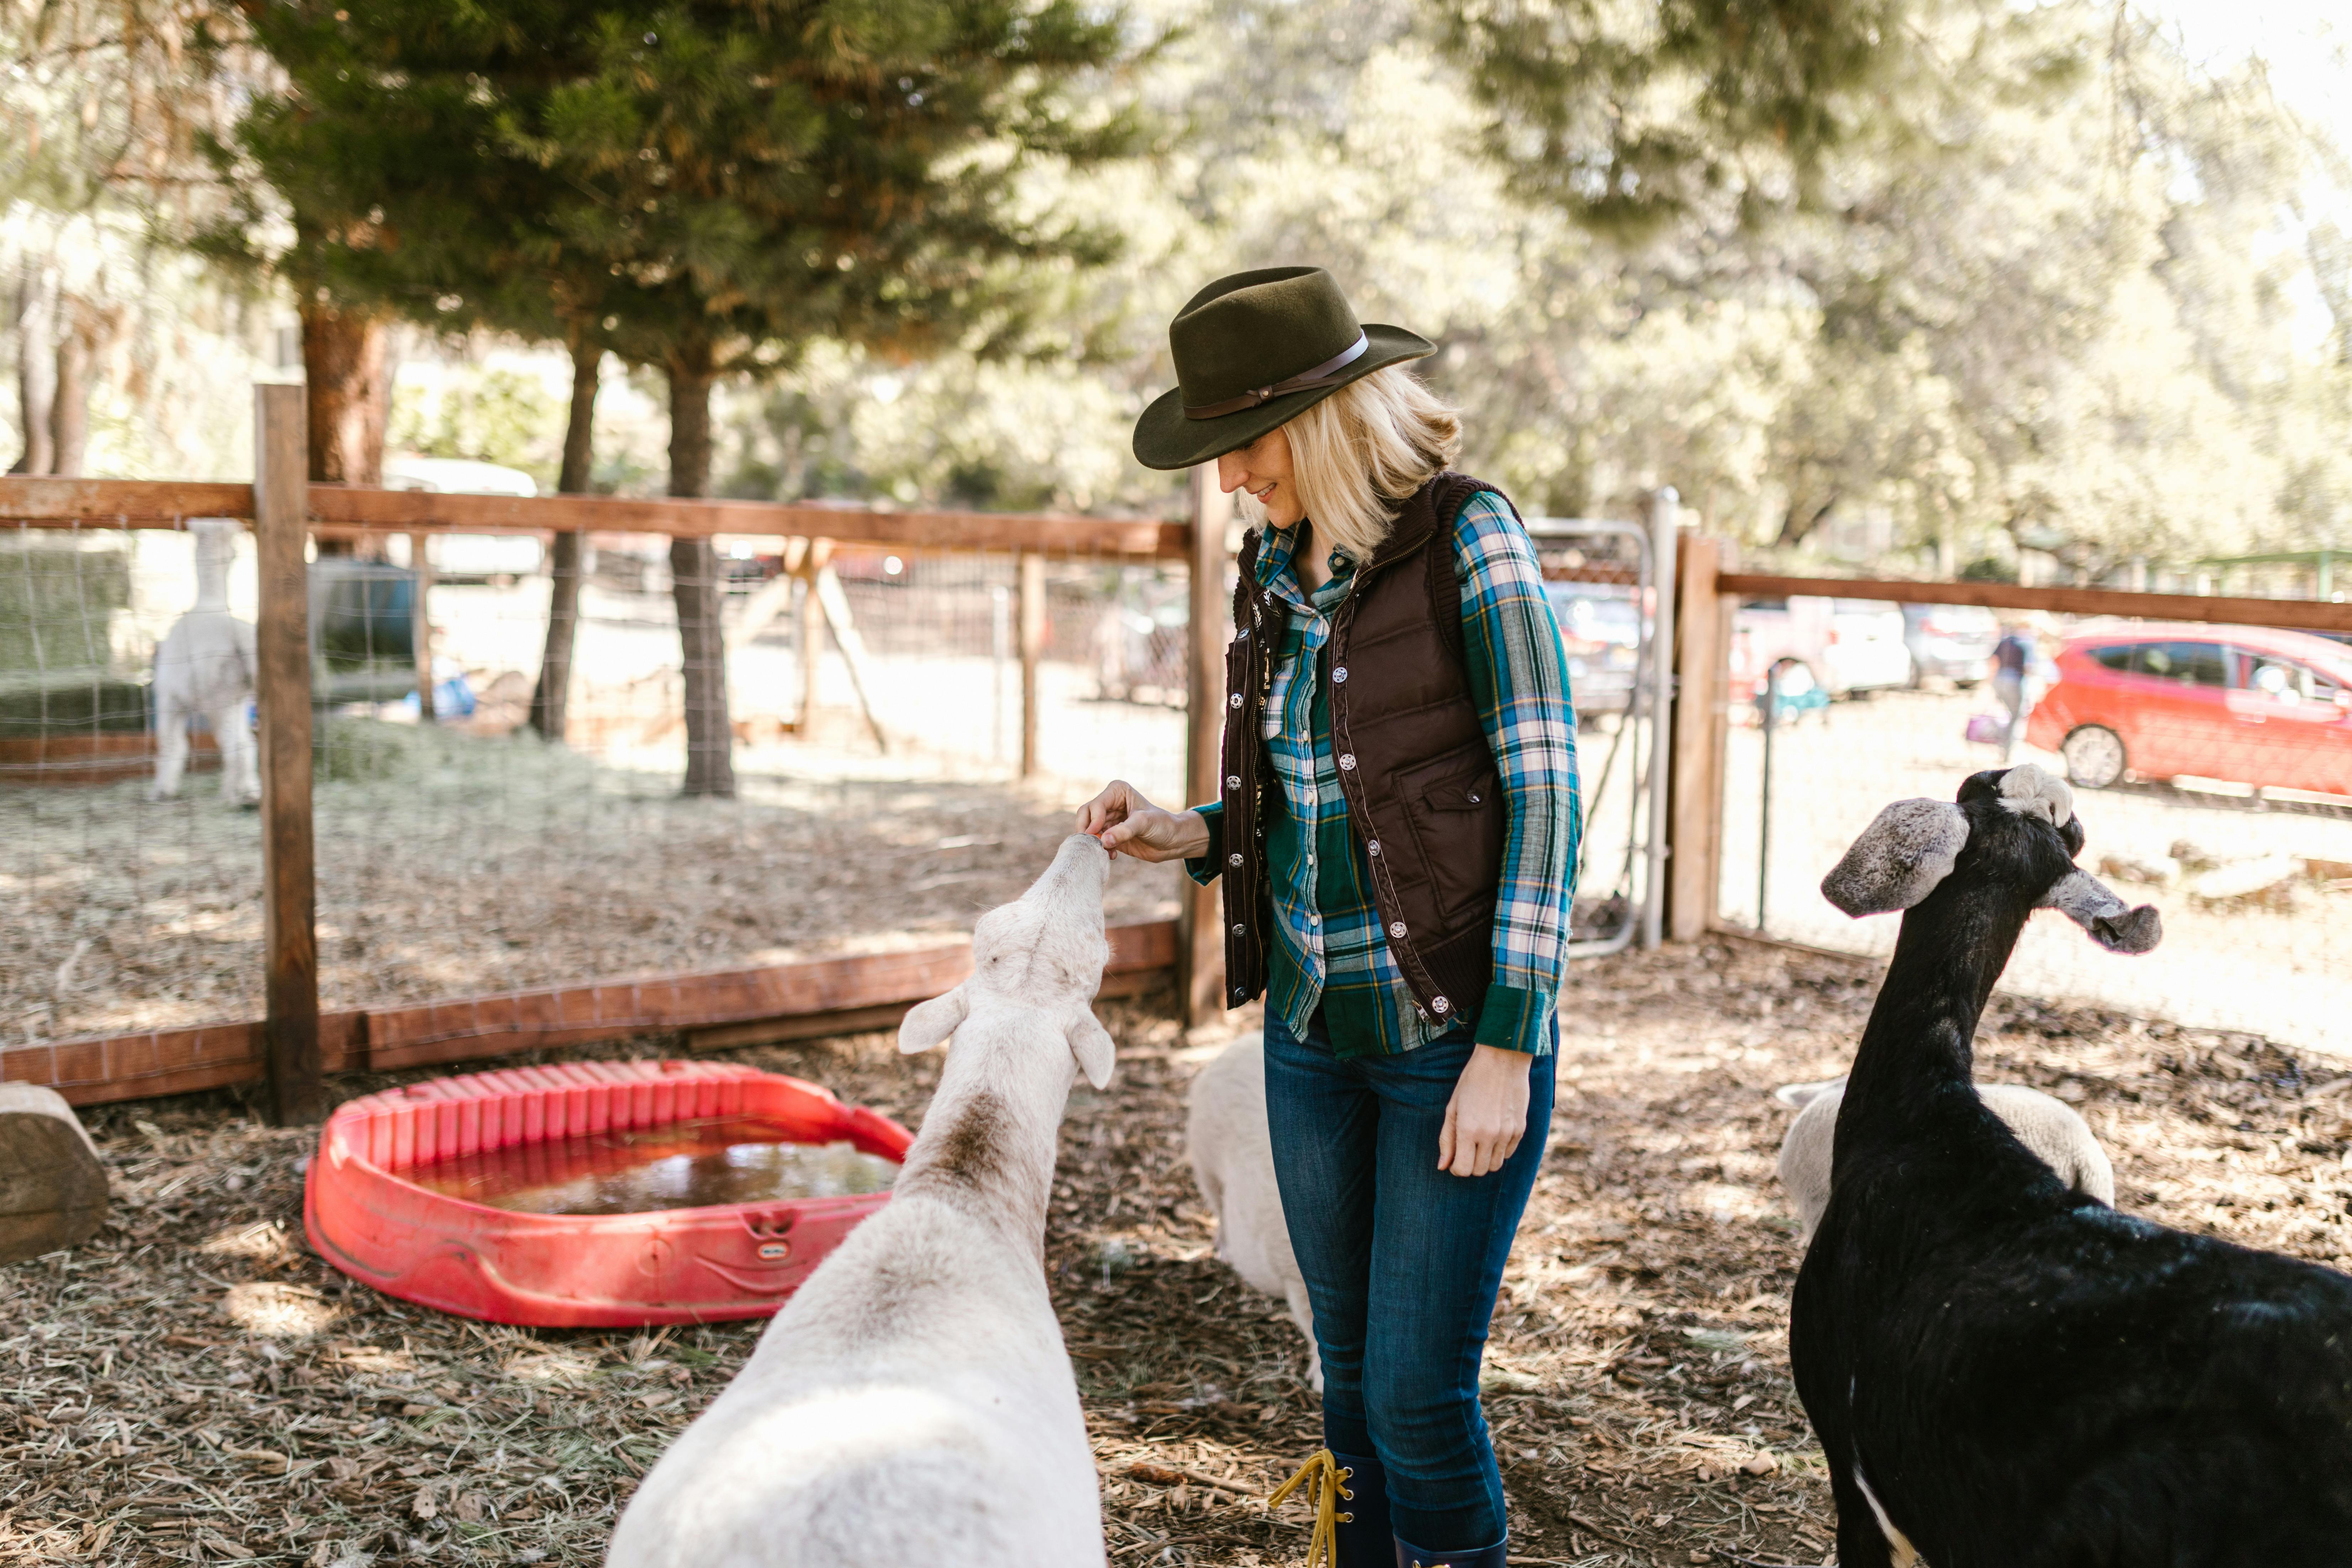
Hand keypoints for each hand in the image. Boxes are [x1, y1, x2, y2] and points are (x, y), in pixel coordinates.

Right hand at [1075, 780, 1209, 862]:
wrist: (1173, 841)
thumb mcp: (1144, 823)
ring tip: (1109, 852)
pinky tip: (1113, 855)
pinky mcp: (1109, 835)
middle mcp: (1109, 804)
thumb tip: (1103, 841)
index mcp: (1117, 791)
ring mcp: (1108, 820)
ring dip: (1095, 843)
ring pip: (1088, 831)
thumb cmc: (1163, 825)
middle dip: (1088, 831)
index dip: (1093, 821)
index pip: (1095, 805)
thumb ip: (1124, 831)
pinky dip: (1100, 850)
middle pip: (1085, 816)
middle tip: (1095, 845)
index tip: (1097, 836)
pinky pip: (1096, 842)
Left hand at [1438, 1044, 1532, 1177]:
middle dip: (1470, 1165)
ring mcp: (1507, 1133)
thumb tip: (1443, 1166)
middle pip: (1480, 1171)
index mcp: (1468, 1129)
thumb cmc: (1472, 1081)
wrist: (1503, 1059)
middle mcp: (1489, 1135)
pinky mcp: (1520, 1129)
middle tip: (1466, 1149)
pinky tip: (1494, 1133)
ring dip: (1486, 1159)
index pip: (1463, 1169)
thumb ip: (1447, 1139)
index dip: (1456, 1168)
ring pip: (1496, 1166)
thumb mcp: (1453, 1108)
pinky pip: (1509, 1153)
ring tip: (1480, 1141)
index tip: (1455, 1158)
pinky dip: (1500, 1150)